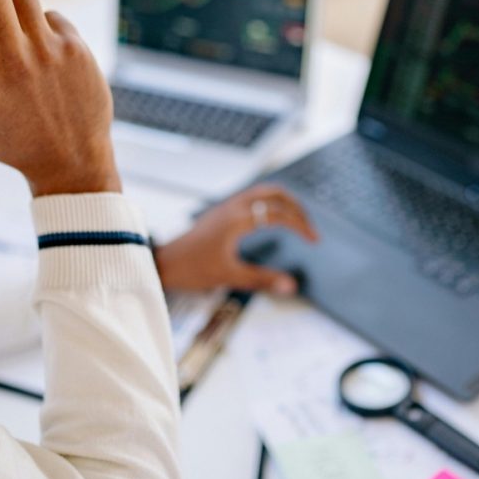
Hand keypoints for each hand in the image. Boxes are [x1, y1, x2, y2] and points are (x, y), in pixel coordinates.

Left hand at [154, 184, 318, 294]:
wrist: (163, 261)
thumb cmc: (192, 269)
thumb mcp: (229, 276)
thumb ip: (262, 279)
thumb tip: (292, 286)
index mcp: (238, 219)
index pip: (280, 214)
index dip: (301, 226)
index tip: (315, 241)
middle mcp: (234, 206)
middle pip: (275, 193)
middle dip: (297, 207)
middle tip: (309, 226)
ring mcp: (227, 206)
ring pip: (264, 192)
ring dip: (284, 202)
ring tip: (297, 220)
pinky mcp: (222, 211)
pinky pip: (253, 197)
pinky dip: (271, 203)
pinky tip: (273, 220)